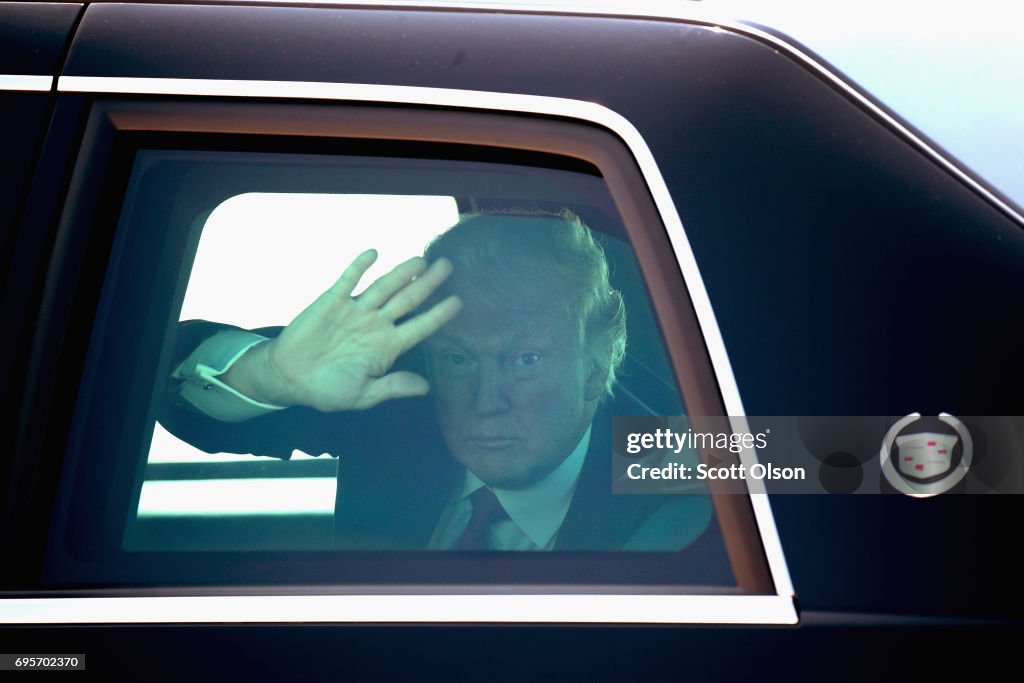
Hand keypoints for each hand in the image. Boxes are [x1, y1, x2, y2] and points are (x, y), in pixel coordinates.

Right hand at [224, 250, 461, 410]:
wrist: (289, 378)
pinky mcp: (332, 301)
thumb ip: (392, 386)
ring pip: (384, 287)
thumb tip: (426, 388)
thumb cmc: (328, 389)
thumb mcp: (363, 395)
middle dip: (428, 284)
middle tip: (448, 267)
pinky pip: (349, 280)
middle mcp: (376, 324)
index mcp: (388, 346)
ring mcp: (356, 310)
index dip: (438, 315)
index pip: (420, 327)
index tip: (458, 302)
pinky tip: (374, 254)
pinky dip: (360, 267)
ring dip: (401, 273)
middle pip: (408, 300)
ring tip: (421, 260)